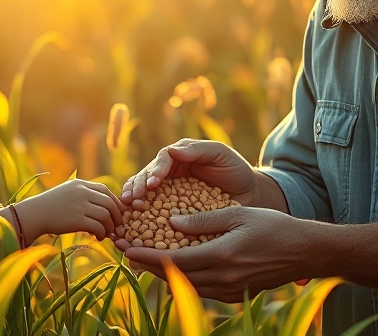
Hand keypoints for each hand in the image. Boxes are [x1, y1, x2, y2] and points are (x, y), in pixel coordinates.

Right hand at [15, 179, 123, 241]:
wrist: (34, 214)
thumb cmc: (50, 206)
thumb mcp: (67, 191)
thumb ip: (83, 193)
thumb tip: (102, 203)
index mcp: (81, 184)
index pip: (105, 190)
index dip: (115, 202)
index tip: (117, 213)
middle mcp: (82, 192)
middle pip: (109, 203)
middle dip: (117, 216)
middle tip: (117, 226)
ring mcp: (79, 205)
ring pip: (106, 215)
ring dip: (110, 227)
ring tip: (106, 234)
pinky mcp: (76, 220)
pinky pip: (98, 226)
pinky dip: (102, 233)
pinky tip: (98, 237)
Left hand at [117, 206, 307, 301]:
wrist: (304, 252)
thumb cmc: (273, 227)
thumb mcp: (237, 214)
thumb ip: (203, 219)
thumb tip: (171, 222)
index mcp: (221, 256)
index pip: (173, 260)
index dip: (146, 256)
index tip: (125, 249)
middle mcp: (222, 279)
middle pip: (174, 277)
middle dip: (147, 265)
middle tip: (126, 251)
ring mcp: (228, 290)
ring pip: (185, 285)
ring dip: (164, 273)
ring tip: (144, 258)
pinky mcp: (234, 294)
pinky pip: (201, 289)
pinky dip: (183, 278)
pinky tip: (175, 266)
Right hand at [121, 139, 257, 209]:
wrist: (249, 196)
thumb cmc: (235, 170)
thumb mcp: (220, 154)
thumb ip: (198, 150)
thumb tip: (172, 150)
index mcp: (178, 158)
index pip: (160, 162)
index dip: (153, 172)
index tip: (151, 184)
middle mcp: (169, 176)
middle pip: (146, 179)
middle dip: (137, 188)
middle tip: (132, 199)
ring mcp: (168, 195)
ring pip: (145, 196)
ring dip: (134, 202)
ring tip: (127, 209)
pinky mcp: (172, 214)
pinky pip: (154, 215)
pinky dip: (142, 219)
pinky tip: (133, 226)